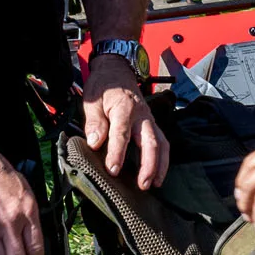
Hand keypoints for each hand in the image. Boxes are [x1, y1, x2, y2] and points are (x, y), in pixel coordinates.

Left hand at [83, 55, 168, 187]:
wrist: (117, 70)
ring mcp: (149, 120)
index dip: (117, 153)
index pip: (121, 133)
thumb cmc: (104, 87)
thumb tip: (94, 143)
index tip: (113, 170)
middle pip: (150, 141)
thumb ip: (94, 122)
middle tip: (142, 185)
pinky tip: (158, 174)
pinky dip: (163, 159)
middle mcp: (141, 115)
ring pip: (161, 143)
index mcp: (124, 108)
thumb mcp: (92, 100)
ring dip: (160, 165)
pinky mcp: (152, 124)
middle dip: (148, 165)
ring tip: (155, 183)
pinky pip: (162, 142)